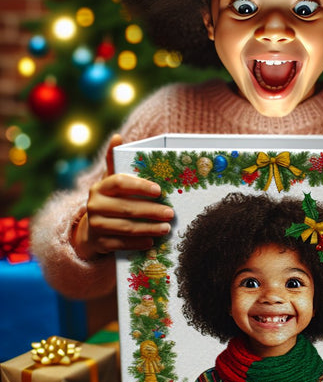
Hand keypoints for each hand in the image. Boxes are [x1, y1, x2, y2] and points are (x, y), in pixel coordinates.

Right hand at [73, 134, 173, 260]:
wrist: (91, 229)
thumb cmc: (111, 199)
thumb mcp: (112, 180)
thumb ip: (115, 160)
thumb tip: (117, 136)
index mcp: (100, 187)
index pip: (120, 183)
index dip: (140, 186)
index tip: (159, 190)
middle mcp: (94, 205)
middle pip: (127, 208)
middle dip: (152, 211)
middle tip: (170, 213)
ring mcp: (96, 225)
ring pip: (126, 227)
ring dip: (149, 228)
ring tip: (166, 228)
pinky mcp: (99, 243)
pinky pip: (121, 244)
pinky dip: (138, 243)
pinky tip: (152, 241)